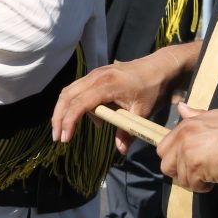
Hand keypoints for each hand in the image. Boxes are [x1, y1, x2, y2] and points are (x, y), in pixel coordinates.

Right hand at [52, 43, 194, 152]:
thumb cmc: (153, 88)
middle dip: (59, 117)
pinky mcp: (97, 75)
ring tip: (65, 130)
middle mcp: (96, 76)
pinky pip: (78, 88)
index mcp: (107, 85)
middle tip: (57, 137)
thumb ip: (129, 131)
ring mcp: (95, 74)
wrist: (160, 67)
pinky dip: (74, 103)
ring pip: (69, 91)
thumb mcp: (143, 111)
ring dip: (63, 110)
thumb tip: (120, 150)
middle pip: (67, 96)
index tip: (65, 138)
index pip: (79, 103)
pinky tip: (89, 118)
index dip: (69, 121)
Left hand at [157, 104, 217, 192]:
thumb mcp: (215, 116)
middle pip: (166, 165)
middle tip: (198, 172)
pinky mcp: (197, 168)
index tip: (191, 162)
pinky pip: (193, 186)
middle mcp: (183, 138)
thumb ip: (195, 115)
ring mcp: (188, 153)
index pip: (164, 148)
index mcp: (185, 125)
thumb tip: (181, 107)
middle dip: (180, 172)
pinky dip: (205, 187)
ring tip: (212, 173)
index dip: (176, 158)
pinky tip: (216, 178)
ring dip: (195, 181)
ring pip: (180, 178)